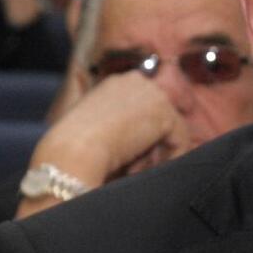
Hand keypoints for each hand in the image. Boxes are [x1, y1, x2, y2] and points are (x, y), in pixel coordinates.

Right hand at [15, 71, 192, 217]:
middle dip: (150, 146)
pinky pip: (180, 141)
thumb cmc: (73, 147)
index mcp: (116, 83)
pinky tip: (144, 170)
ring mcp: (152, 94)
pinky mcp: (164, 113)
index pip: (142, 108)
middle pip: (159, 118)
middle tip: (131, 168)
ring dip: (155, 155)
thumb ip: (118, 126)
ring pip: (169, 131)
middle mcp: (136, 81)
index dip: (139, 136)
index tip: (127, 159)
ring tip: (132, 171)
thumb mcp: (94, 128)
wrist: (73, 150)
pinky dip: (168, 160)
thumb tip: (138, 146)